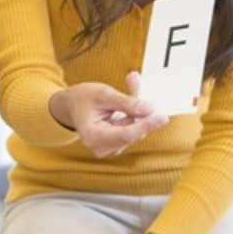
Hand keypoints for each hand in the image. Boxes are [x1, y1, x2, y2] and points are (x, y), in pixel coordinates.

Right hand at [52, 78, 166, 157]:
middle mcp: (101, 147)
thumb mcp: (103, 94)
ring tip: (129, 88)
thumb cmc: (82, 99)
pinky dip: (133, 117)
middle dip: (140, 111)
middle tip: (137, 84)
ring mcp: (108, 149)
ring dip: (136, 113)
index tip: (162, 117)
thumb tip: (149, 109)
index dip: (146, 125)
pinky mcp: (115, 146)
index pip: (126, 134)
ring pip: (134, 132)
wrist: (70, 106)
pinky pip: (131, 132)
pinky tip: (126, 106)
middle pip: (132, 132)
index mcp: (92, 136)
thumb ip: (126, 102)